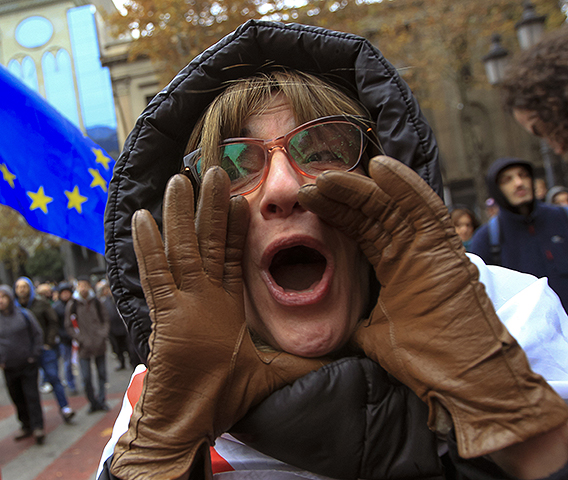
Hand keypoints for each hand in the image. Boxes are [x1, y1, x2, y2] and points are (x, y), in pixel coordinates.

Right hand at [111, 167, 325, 479]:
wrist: (188, 425)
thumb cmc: (221, 401)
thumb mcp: (271, 375)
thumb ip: (300, 364)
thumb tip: (336, 361)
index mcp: (223, 307)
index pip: (230, 257)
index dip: (236, 228)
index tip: (244, 200)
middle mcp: (200, 298)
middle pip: (205, 243)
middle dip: (210, 208)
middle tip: (213, 172)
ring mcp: (180, 304)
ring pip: (180, 250)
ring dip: (180, 216)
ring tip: (181, 180)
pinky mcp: (165, 316)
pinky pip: (156, 275)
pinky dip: (148, 247)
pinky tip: (144, 219)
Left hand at [298, 156, 567, 458]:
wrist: (459, 382)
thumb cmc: (424, 361)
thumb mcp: (373, 335)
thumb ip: (358, 321)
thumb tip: (337, 325)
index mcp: (395, 266)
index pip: (361, 229)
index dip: (335, 212)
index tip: (307, 201)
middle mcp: (412, 251)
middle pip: (372, 213)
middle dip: (340, 197)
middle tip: (308, 185)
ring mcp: (429, 248)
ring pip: (391, 207)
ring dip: (359, 189)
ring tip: (327, 176)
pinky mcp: (445, 250)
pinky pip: (424, 209)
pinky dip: (404, 186)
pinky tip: (379, 167)